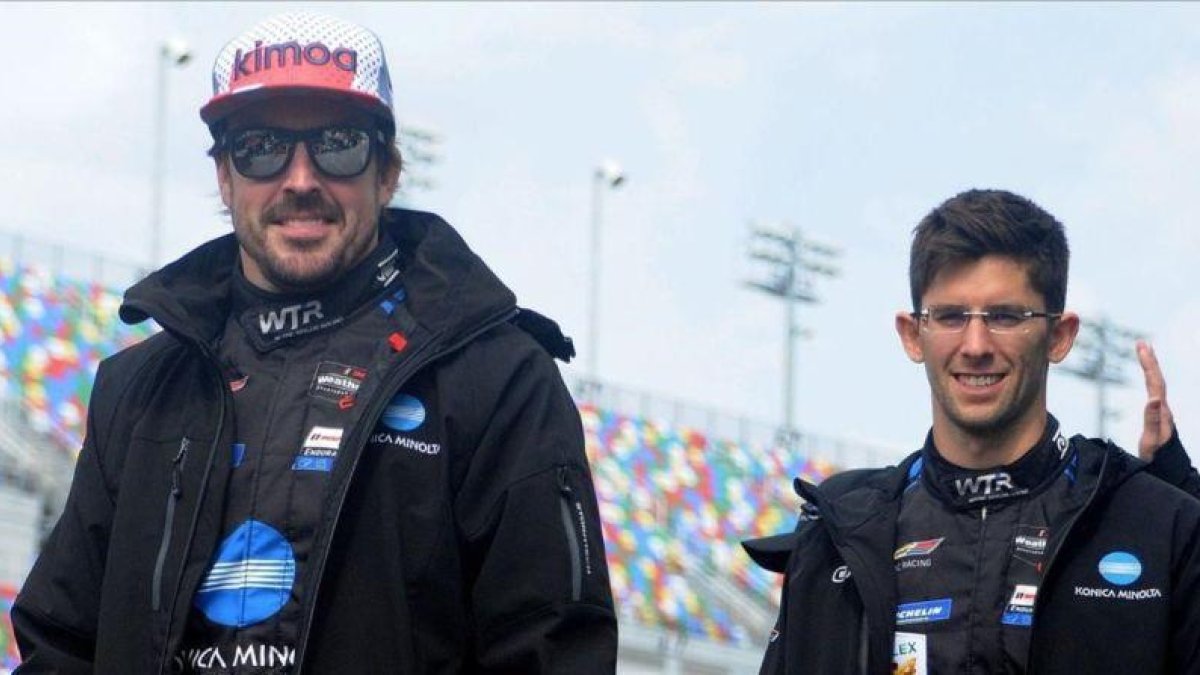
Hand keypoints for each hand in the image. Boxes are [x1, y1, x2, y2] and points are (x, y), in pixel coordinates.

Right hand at [1137, 340, 1174, 459]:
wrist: (1169, 473)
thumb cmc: (1158, 461)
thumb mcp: (1153, 442)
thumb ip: (1153, 421)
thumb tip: (1154, 399)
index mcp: (1162, 413)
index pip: (1155, 383)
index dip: (1149, 364)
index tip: (1142, 347)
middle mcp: (1164, 411)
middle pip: (1157, 381)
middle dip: (1150, 361)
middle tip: (1141, 344)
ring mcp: (1162, 414)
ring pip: (1157, 386)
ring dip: (1150, 369)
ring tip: (1144, 354)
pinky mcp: (1159, 419)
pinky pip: (1155, 394)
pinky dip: (1150, 382)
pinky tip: (1149, 382)